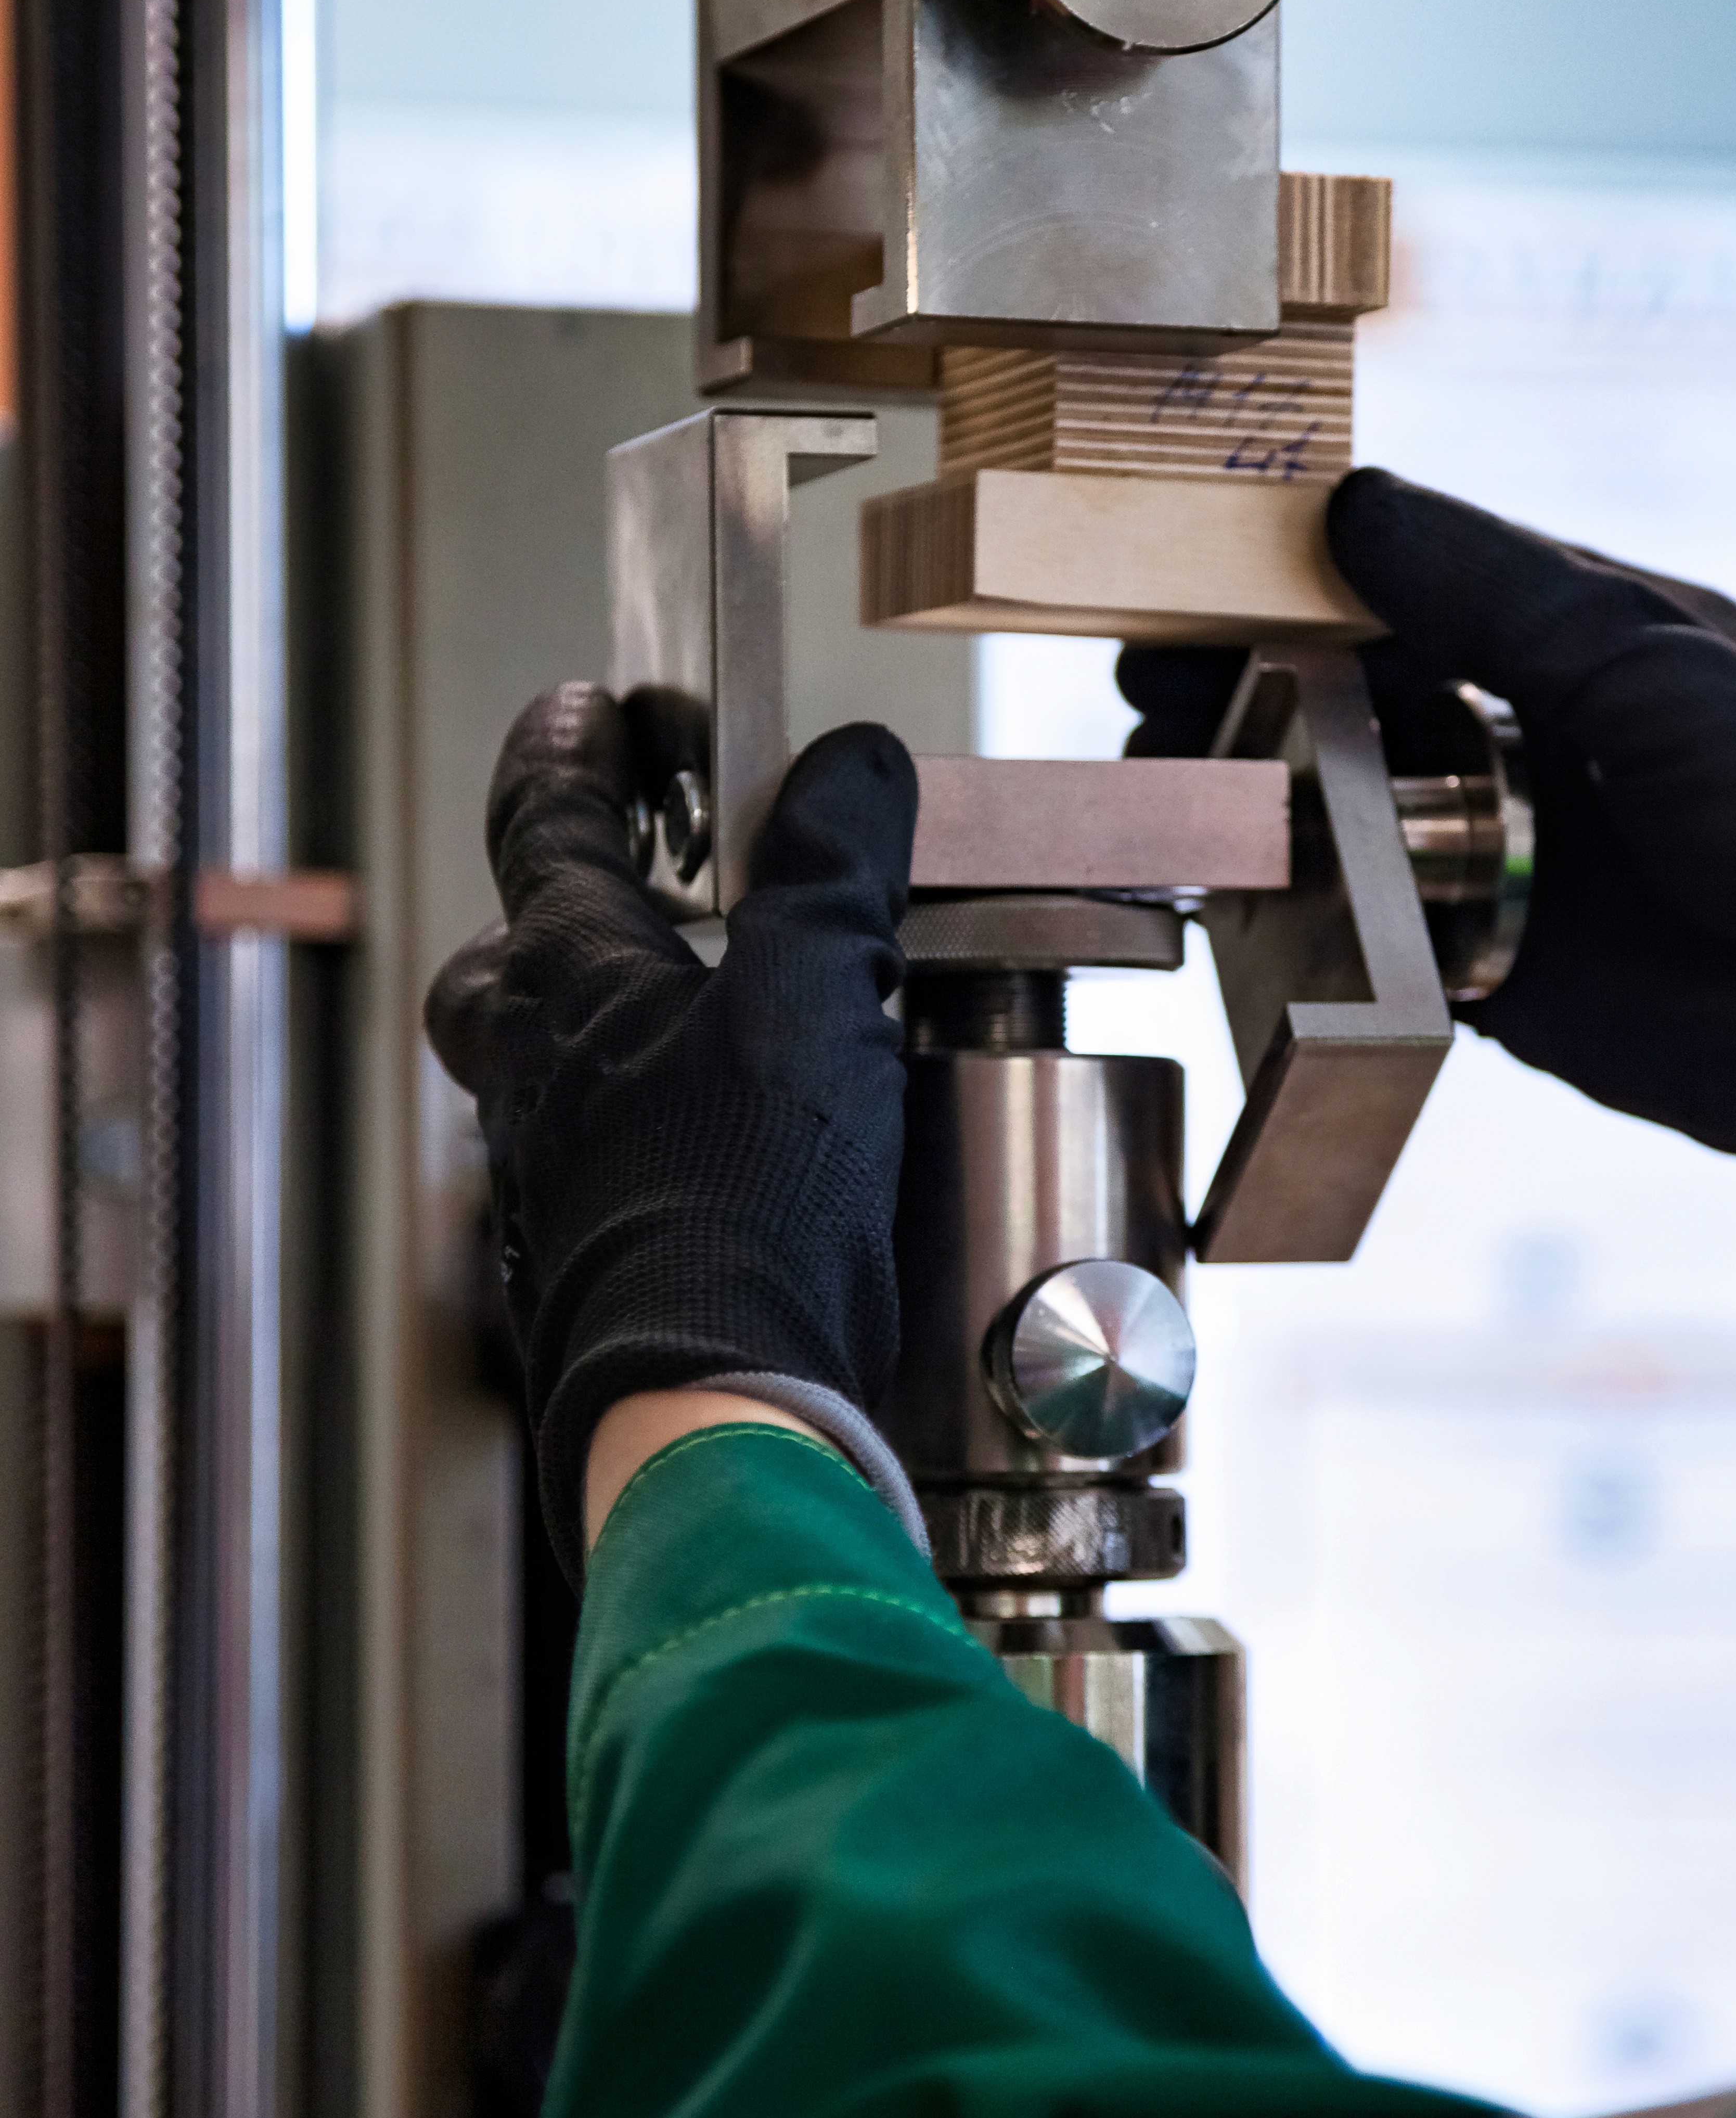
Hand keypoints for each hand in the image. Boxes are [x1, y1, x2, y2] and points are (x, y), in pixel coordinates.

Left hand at [426, 685, 917, 1585]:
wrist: (710, 1405)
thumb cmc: (745, 1201)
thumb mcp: (814, 995)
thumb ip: (833, 867)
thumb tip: (850, 762)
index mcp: (567, 983)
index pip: (543, 828)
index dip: (566, 756)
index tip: (583, 712)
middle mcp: (531, 1078)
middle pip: (502, 968)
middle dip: (554, 918)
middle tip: (631, 893)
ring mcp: (548, 1179)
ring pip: (547, 1076)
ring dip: (612, 1037)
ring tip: (715, 1028)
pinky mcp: (585, 1267)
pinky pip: (597, 1170)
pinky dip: (651, 1140)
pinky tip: (729, 1159)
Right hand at [1121, 470, 1735, 1278]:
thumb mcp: (1647, 658)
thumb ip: (1497, 589)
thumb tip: (1352, 506)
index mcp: (1581, 642)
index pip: (1415, 584)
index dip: (1304, 576)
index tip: (1198, 568)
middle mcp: (1529, 740)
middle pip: (1356, 692)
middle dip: (1250, 679)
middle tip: (1150, 677)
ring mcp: (1496, 855)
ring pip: (1343, 805)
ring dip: (1252, 786)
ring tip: (1166, 771)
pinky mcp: (1477, 966)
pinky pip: (1359, 927)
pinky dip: (1288, 906)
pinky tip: (1218, 880)